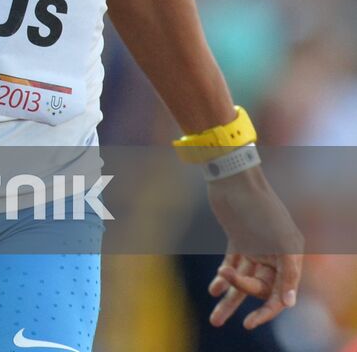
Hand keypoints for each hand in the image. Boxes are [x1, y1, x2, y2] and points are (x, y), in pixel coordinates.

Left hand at [205, 167, 303, 329]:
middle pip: (259, 287)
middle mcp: (274, 255)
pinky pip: (232, 265)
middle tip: (225, 278)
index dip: (267, 312)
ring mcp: (256, 248)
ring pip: (243, 281)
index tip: (251, 324)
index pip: (280, 294)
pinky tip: (213, 290)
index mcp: (289, 258)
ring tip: (215, 321)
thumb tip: (288, 303)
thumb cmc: (260, 206)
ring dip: (228, 300)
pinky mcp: (239, 240)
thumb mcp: (280, 240)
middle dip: (241, 292)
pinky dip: (222, 278)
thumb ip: (288, 271)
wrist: (233, 178)